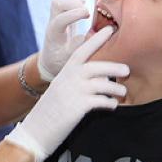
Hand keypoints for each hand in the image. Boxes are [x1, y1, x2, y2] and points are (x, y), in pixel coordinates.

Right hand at [6, 26, 127, 161]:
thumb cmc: (49, 113)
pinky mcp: (79, 107)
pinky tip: (112, 105)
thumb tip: (101, 78)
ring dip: (116, 88)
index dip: (96, 40)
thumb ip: (76, 81)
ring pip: (103, 84)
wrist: (34, 132)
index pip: (81, 51)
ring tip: (122, 92)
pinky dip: (110, 103)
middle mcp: (69, 79)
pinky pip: (101, 101)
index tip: (109, 30)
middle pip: (97, 67)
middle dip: (114, 67)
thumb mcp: (60, 91)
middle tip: (126, 70)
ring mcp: (74, 92)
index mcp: (64, 73)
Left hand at [37, 0, 89, 81]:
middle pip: (56, 2)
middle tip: (86, 13)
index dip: (74, 14)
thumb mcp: (69, 59)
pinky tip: (82, 3)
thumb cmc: (60, 61)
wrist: (50, 61)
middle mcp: (52, 22)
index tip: (88, 14)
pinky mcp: (58, 13)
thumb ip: (78, 47)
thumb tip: (90, 33)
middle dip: (73, 3)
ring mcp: (54, 16)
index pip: (60, 20)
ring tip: (84, 6)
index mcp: (54, 35)